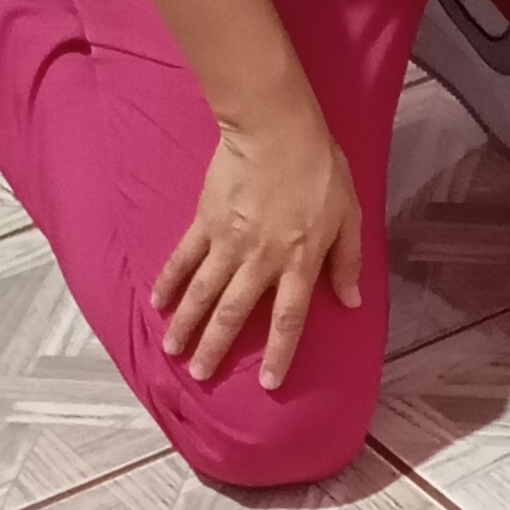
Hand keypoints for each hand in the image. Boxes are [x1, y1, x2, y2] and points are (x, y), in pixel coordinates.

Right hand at [153, 103, 359, 393]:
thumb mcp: (349, 214)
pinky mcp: (204, 221)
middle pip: (233, 313)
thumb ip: (346, 260)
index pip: (287, 318)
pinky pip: (183, 258)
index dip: (278, 352)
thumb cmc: (319, 167)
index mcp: (298, 260)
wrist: (274, 127)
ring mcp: (227, 241)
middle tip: (200, 376)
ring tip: (173, 351)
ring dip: (187, 324)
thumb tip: (351, 301)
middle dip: (216, 348)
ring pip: (202, 292)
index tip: (267, 382)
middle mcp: (259, 259)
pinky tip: (158, 303)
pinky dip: (169, 281)